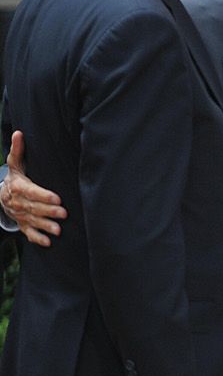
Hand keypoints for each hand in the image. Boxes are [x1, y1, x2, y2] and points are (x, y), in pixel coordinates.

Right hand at [2, 131, 66, 245]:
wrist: (3, 196)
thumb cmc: (16, 178)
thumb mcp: (15, 165)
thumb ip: (18, 151)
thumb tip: (19, 133)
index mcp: (17, 187)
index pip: (30, 192)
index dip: (43, 195)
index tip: (57, 198)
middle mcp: (18, 202)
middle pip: (33, 208)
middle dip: (48, 211)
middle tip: (64, 213)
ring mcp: (20, 215)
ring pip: (32, 221)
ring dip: (45, 226)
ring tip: (59, 230)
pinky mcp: (23, 225)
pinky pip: (28, 234)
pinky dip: (37, 238)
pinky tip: (48, 242)